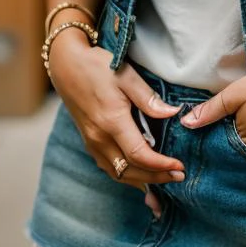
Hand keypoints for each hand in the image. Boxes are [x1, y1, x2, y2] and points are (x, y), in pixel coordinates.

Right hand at [48, 32, 184, 217]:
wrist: (66, 67)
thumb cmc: (97, 67)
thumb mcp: (126, 75)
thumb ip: (149, 98)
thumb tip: (173, 113)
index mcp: (111, 122)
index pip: (139, 155)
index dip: (161, 165)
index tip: (179, 166)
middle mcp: (99, 138)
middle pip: (130, 171)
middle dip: (156, 178)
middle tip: (179, 176)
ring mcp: (91, 143)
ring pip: (118, 174)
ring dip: (143, 180)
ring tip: (165, 178)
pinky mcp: (89, 142)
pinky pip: (110, 168)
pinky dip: (128, 175)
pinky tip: (142, 174)